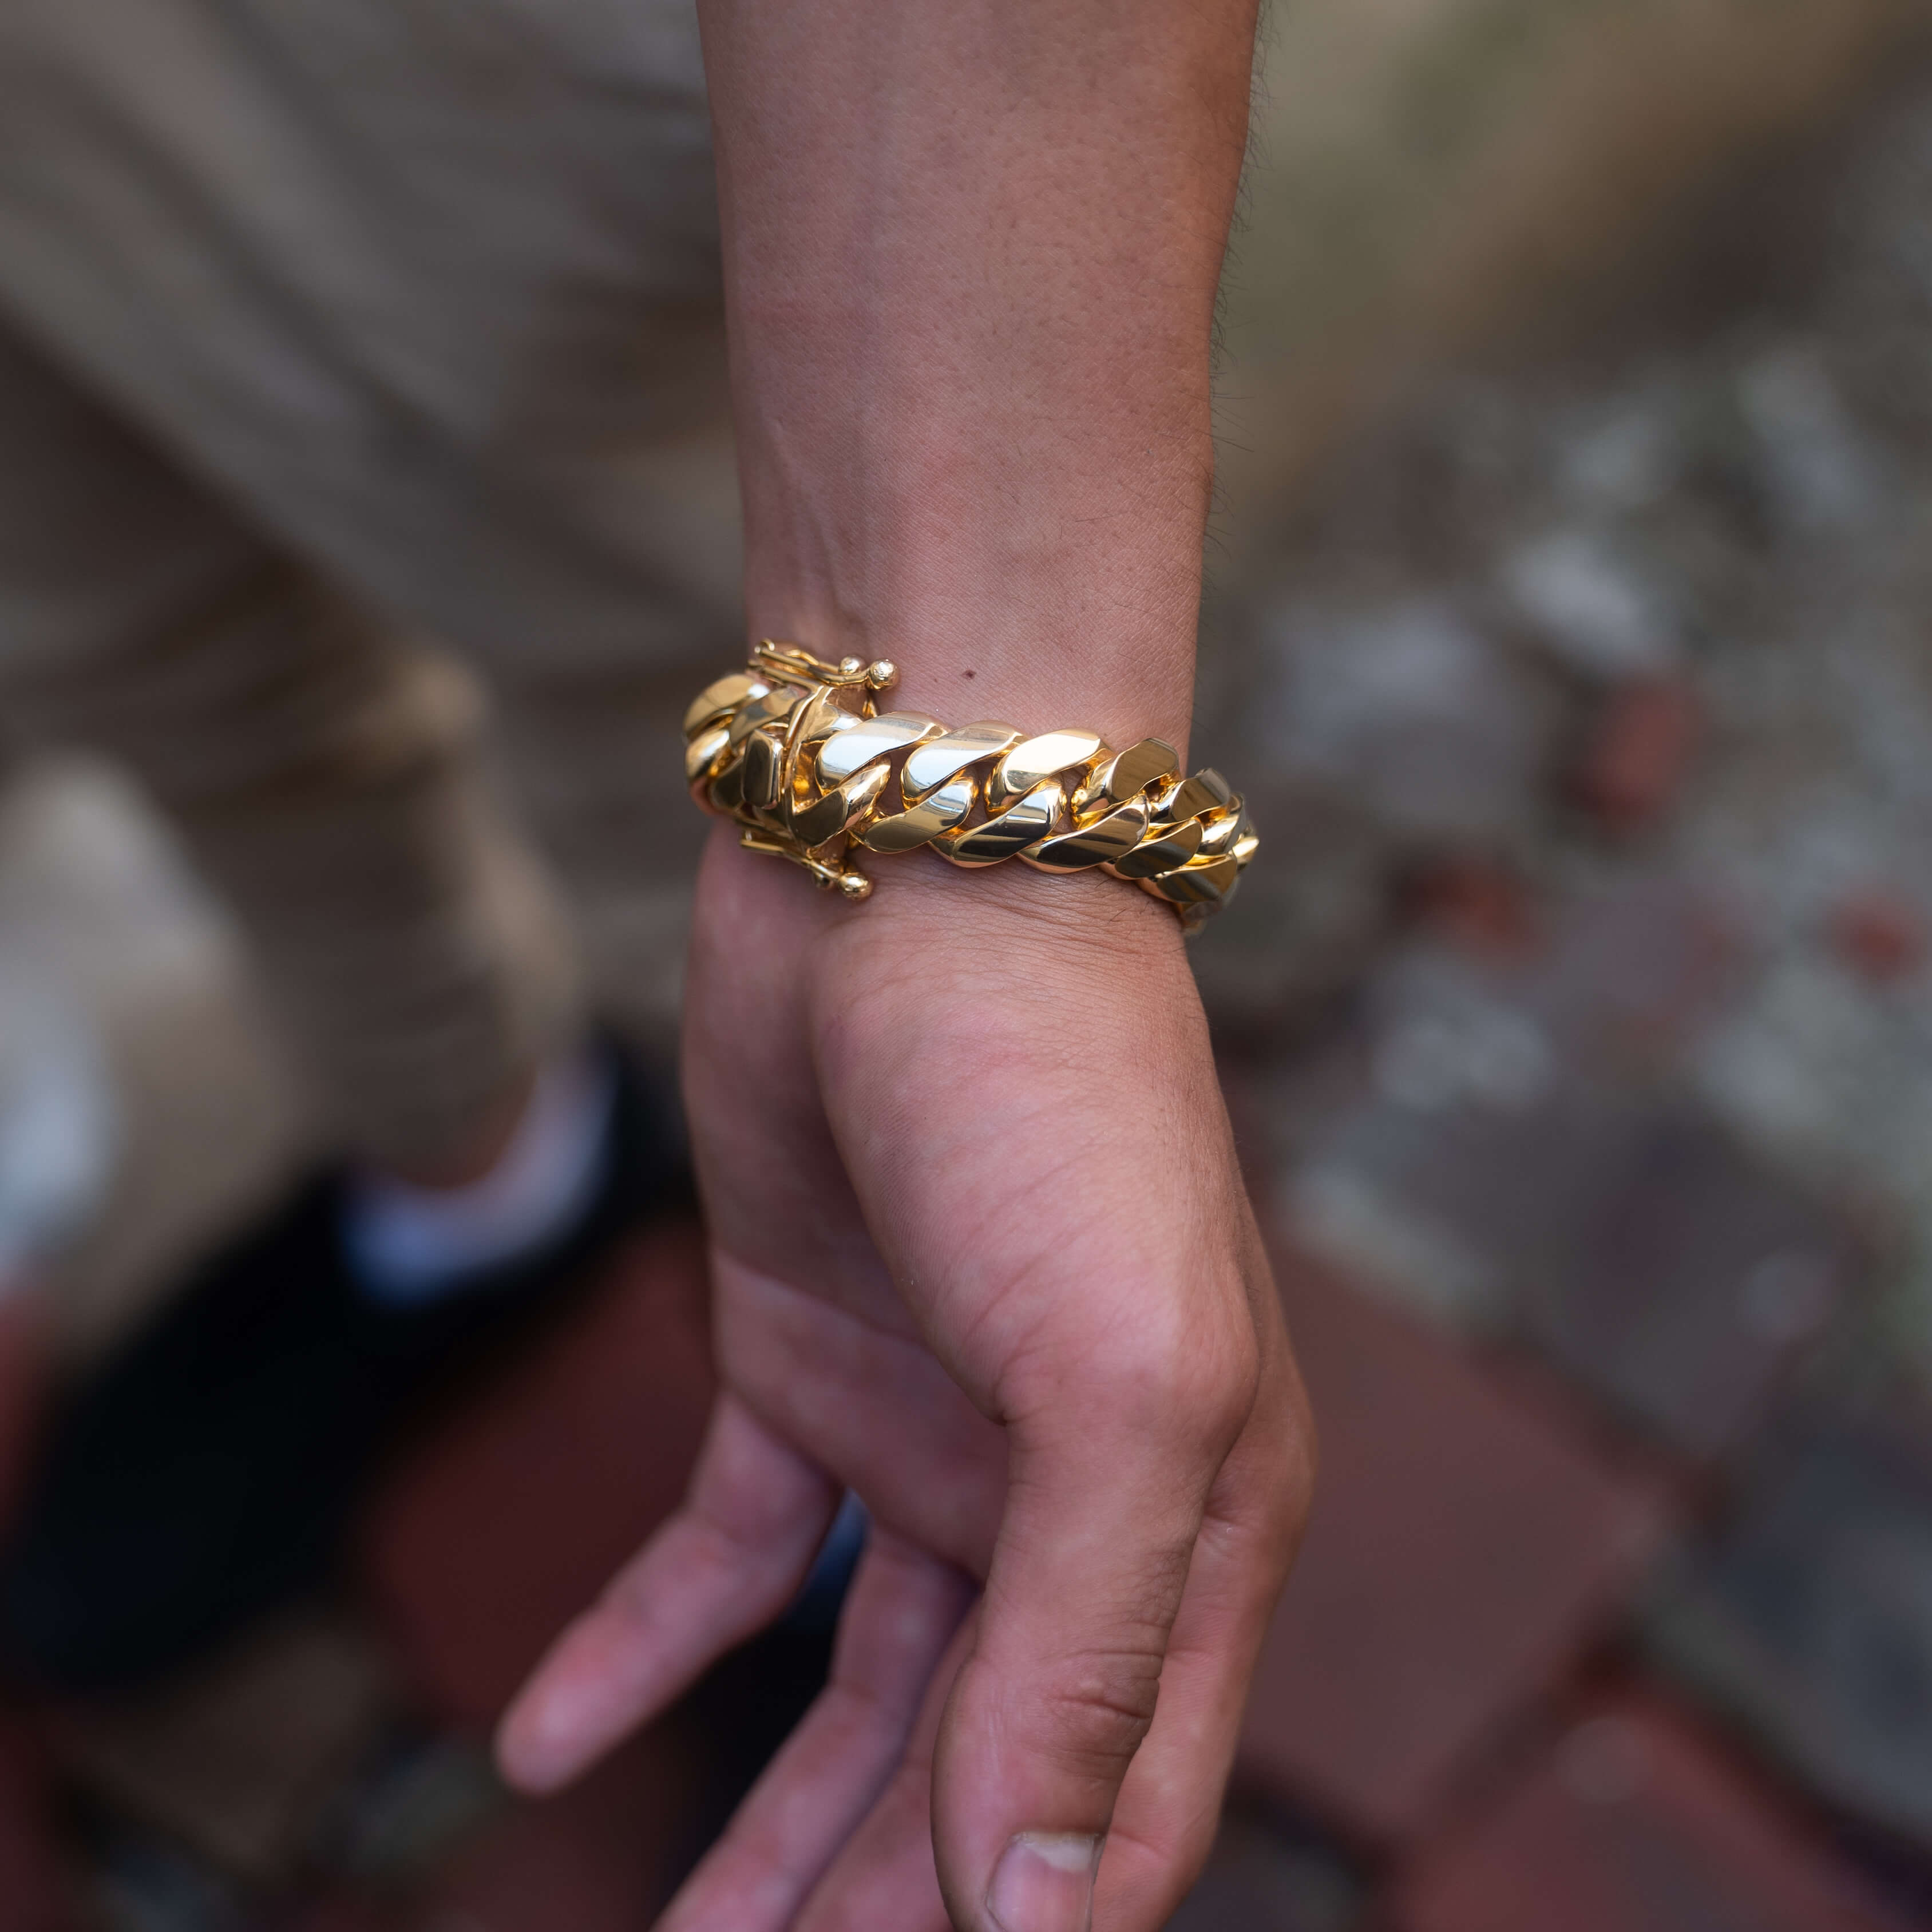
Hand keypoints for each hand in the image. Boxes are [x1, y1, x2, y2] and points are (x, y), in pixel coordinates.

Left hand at [498, 829, 1313, 1931]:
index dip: (1028, 1930)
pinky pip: (728, 1553)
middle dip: (875, 1904)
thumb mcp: (1123, 1384)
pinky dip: (644, 1645)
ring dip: (762, 1836)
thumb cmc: (1062, 1107)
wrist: (917, 877)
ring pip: (851, 1703)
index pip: (1123, 1802)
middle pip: (975, 1773)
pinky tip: (548, 1739)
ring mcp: (931, 1440)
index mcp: (1200, 1521)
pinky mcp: (802, 1373)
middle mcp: (1072, 1502)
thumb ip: (1092, 1646)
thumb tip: (1046, 1915)